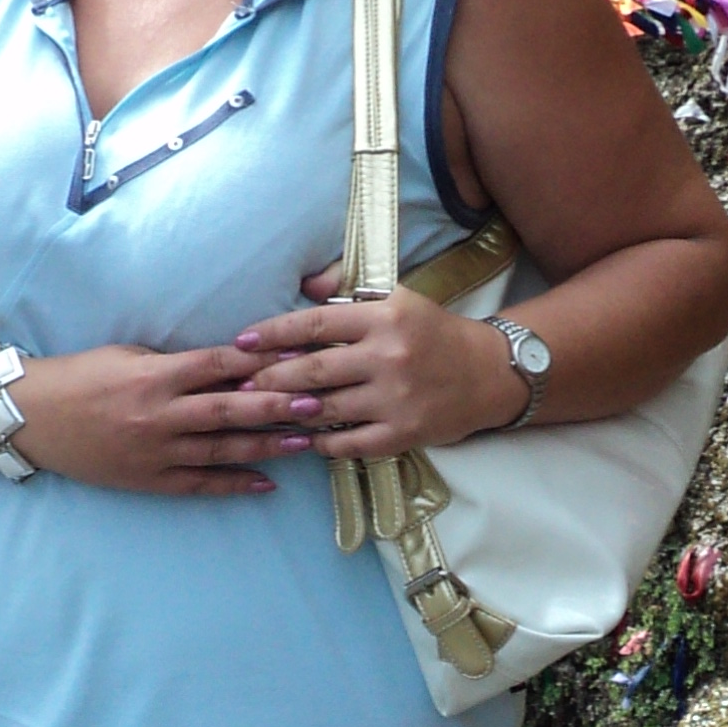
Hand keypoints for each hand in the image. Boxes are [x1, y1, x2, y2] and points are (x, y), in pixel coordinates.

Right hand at [9, 340, 325, 497]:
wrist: (34, 417)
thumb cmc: (83, 376)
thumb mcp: (129, 355)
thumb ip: (177, 362)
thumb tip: (231, 363)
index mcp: (155, 375)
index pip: (220, 364)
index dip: (262, 361)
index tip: (298, 357)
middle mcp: (159, 414)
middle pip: (230, 409)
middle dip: (277, 406)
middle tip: (318, 402)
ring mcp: (155, 451)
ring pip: (222, 449)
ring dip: (267, 446)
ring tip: (307, 443)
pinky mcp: (148, 478)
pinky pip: (199, 484)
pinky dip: (234, 484)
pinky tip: (266, 482)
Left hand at [234, 267, 526, 458]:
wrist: (488, 372)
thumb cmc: (433, 332)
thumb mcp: (397, 299)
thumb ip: (348, 292)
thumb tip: (305, 283)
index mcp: (385, 317)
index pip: (315, 324)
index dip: (274, 333)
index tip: (242, 341)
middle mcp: (389, 356)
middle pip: (313, 370)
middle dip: (269, 379)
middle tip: (238, 385)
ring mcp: (396, 398)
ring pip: (326, 408)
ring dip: (288, 411)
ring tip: (260, 411)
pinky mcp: (404, 432)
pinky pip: (350, 442)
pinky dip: (322, 442)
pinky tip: (304, 438)